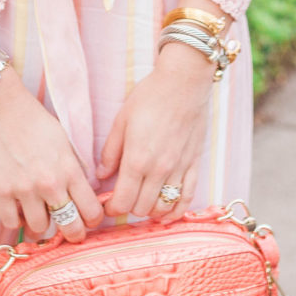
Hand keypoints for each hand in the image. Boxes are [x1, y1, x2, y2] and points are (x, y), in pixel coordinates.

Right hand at [0, 70, 103, 240]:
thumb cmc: (33, 118)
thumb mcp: (63, 140)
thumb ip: (73, 168)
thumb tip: (82, 192)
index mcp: (69, 168)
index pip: (91, 210)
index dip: (92, 220)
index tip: (87, 219)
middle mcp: (49, 183)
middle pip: (70, 227)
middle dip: (73, 233)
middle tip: (68, 230)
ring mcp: (24, 189)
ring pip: (40, 229)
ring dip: (41, 225)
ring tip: (39, 214)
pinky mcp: (0, 191)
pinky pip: (12, 224)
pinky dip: (16, 221)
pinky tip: (19, 210)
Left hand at [100, 40, 214, 221]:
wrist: (183, 83)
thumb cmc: (150, 97)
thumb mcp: (121, 120)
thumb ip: (110, 151)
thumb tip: (101, 175)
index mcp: (137, 159)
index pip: (122, 202)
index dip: (112, 209)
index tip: (108, 205)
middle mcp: (159, 170)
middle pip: (141, 208)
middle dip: (129, 208)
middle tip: (123, 199)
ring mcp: (179, 169)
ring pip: (163, 207)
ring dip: (150, 211)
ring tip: (142, 202)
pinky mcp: (194, 165)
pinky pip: (187, 198)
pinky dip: (176, 211)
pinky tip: (167, 213)